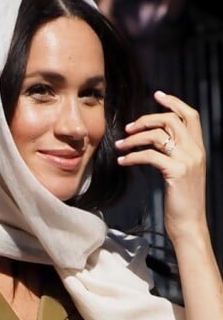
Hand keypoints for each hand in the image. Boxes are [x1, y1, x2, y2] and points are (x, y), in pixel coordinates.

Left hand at [115, 90, 207, 243]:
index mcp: (198, 148)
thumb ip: (174, 151)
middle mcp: (196, 151)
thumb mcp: (181, 170)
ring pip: (157, 135)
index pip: (191, 116)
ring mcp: (188, 161)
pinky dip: (131, 156)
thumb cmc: (181, 199)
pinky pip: (148, 155)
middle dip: (145, 119)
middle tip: (128, 127)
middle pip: (170, 120)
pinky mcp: (176, 172)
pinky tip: (121, 161)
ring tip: (119, 146)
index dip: (173, 102)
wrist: (189, 225)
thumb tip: (153, 133)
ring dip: (133, 138)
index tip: (156, 94)